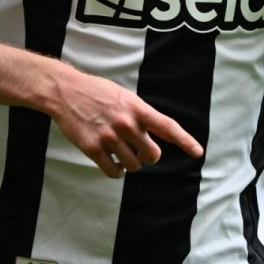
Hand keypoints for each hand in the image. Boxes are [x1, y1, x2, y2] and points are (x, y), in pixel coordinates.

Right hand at [49, 68, 202, 177]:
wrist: (65, 91)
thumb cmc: (97, 92)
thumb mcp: (125, 97)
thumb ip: (142, 115)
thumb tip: (159, 135)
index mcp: (136, 108)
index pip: (167, 127)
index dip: (185, 141)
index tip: (197, 152)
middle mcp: (126, 123)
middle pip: (152, 155)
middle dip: (148, 155)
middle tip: (137, 148)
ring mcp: (109, 137)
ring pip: (134, 166)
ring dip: (130, 163)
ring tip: (120, 151)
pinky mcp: (93, 149)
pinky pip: (114, 172)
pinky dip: (116, 170)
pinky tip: (111, 160)